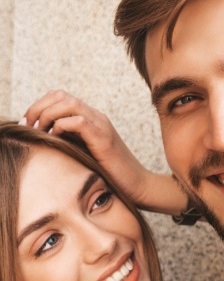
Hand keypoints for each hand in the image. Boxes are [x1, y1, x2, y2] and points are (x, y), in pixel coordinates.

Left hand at [21, 90, 187, 214]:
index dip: (40, 105)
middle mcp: (96, 117)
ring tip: (40, 130)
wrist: (138, 186)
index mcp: (91, 119)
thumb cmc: (112, 176)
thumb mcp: (85, 154)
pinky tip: (56, 138)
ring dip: (47, 114)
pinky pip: (78, 121)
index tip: (28, 123)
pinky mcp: (104, 138)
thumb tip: (44, 138)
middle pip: (61, 95)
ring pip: (68, 103)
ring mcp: (101, 125)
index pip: (60, 97)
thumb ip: (69, 142)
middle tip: (28, 124)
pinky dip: (61, 126)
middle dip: (38, 107)